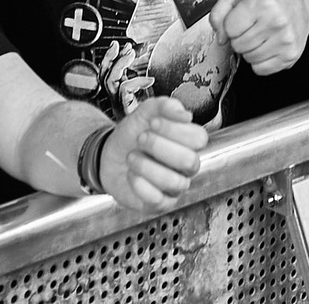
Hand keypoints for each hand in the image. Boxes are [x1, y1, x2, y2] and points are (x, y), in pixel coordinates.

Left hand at [99, 96, 209, 211]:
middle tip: (141, 139)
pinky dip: (139, 184)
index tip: (153, 122)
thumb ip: (164, 105)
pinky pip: (157, 199)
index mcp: (188, 143)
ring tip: (132, 157)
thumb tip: (185, 114)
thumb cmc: (132, 135)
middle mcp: (185, 166)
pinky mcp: (160, 203)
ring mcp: (174, 186)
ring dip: (146, 166)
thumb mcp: (144, 112)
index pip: (199, 138)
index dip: (175, 129)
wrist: (109, 155)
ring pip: (174, 182)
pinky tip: (131, 174)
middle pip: (190, 161)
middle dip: (160, 147)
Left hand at [216, 0, 308, 74]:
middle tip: (252, 27)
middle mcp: (276, 21)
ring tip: (261, 35)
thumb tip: (221, 38)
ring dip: (250, 49)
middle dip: (240, 37)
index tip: (241, 19)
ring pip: (249, 59)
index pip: (230, 29)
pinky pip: (261, 69)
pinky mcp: (291, 55)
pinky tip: (268, 45)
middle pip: (238, 45)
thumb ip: (219, 13)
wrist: (298, 2)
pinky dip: (260, 61)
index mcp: (262, 2)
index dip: (231, 25)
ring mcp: (285, 40)